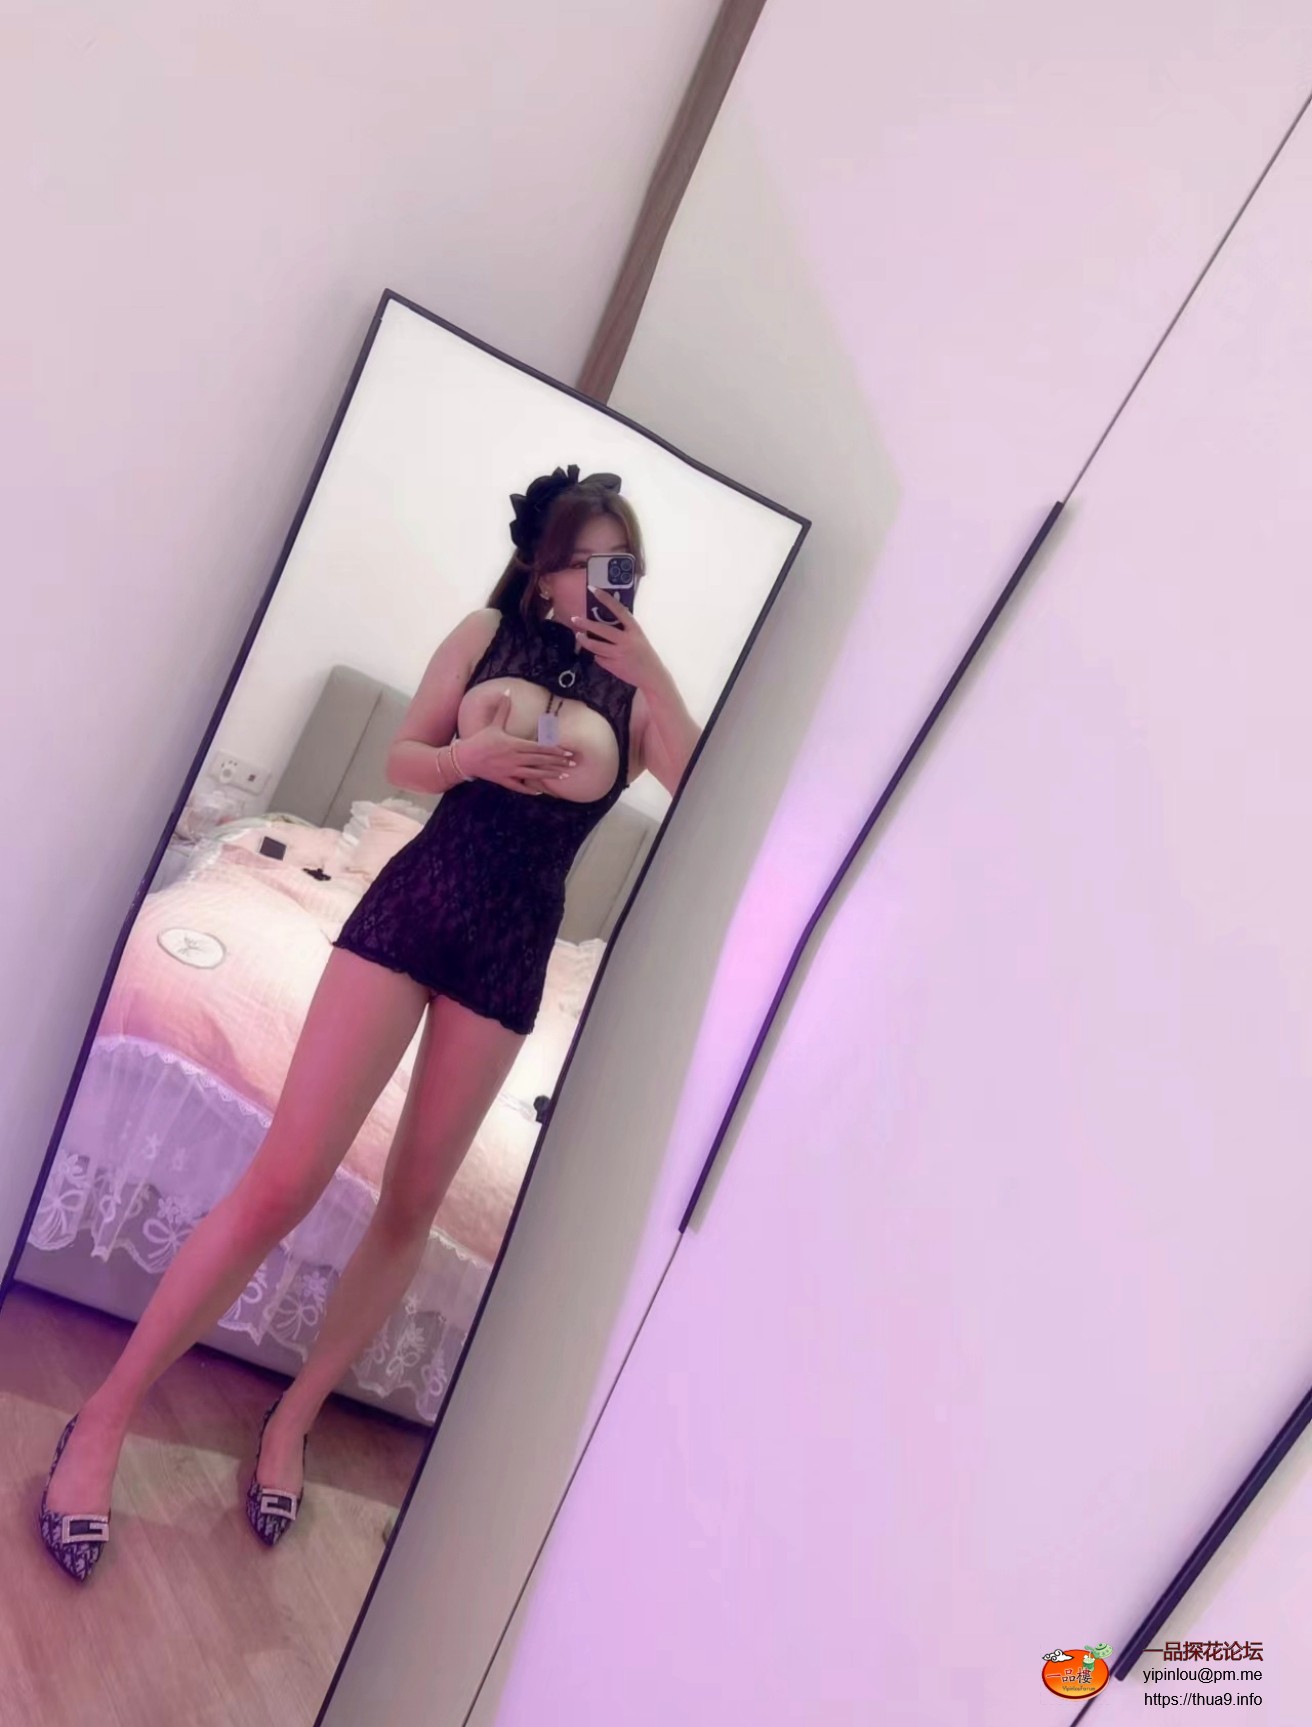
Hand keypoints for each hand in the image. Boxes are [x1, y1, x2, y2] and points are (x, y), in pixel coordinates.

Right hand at [459, 692, 574, 795]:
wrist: (465, 758)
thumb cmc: (480, 740)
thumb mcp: (493, 724)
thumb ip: (503, 709)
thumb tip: (506, 692)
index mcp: (514, 744)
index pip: (539, 748)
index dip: (554, 750)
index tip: (567, 752)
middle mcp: (514, 758)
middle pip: (540, 761)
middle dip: (558, 763)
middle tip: (573, 764)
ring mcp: (510, 771)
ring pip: (534, 774)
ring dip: (550, 775)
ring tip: (564, 776)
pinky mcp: (504, 780)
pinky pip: (520, 786)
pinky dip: (530, 789)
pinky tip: (541, 791)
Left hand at [571, 591, 664, 689]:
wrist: (652, 676)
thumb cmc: (644, 654)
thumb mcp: (638, 638)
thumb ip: (625, 630)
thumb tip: (604, 621)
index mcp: (634, 629)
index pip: (619, 610)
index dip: (606, 599)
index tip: (593, 589)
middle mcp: (626, 641)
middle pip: (601, 630)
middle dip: (585, 624)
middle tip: (574, 619)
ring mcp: (619, 654)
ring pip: (595, 646)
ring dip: (584, 641)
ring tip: (579, 635)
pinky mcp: (614, 666)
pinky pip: (599, 658)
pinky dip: (598, 656)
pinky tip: (600, 655)